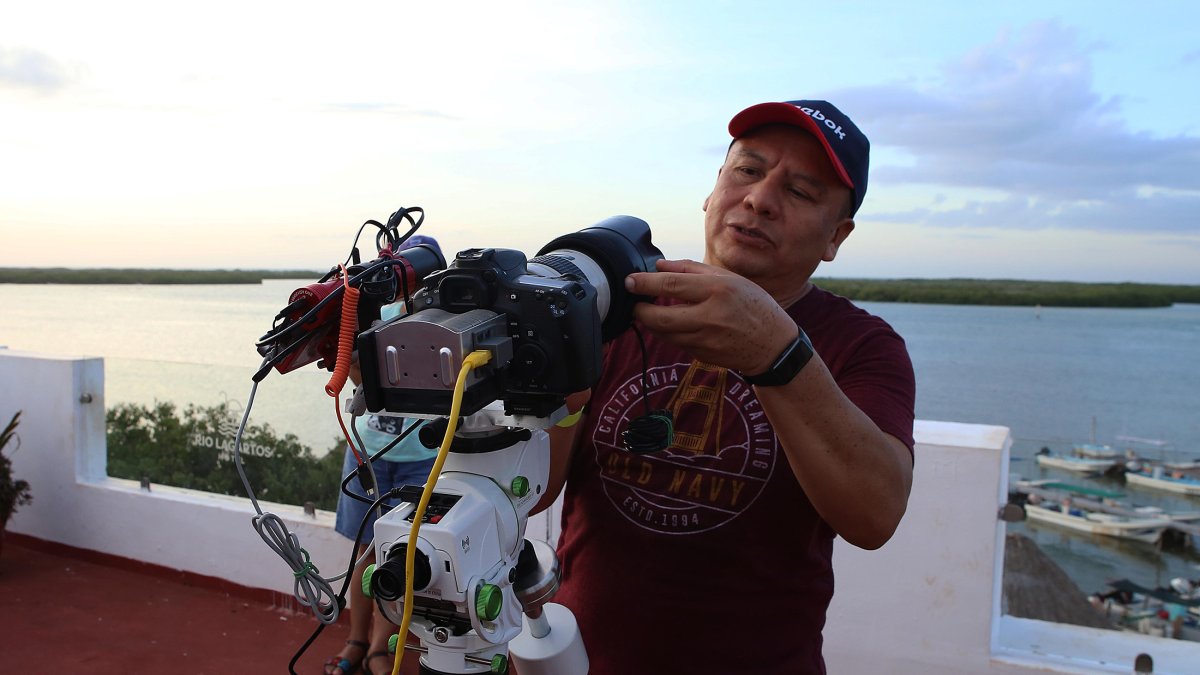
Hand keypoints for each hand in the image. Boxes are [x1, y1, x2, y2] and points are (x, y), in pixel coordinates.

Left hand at [625, 259, 798, 374]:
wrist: (773, 346)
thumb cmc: (753, 305)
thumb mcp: (729, 278)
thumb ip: (691, 270)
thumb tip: (659, 266)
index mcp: (718, 290)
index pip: (671, 286)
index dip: (645, 284)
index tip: (629, 281)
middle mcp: (710, 317)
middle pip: (661, 317)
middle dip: (640, 311)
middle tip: (634, 303)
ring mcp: (706, 340)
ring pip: (664, 333)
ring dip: (652, 323)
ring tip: (650, 311)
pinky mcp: (702, 355)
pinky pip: (676, 342)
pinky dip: (669, 333)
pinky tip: (673, 324)